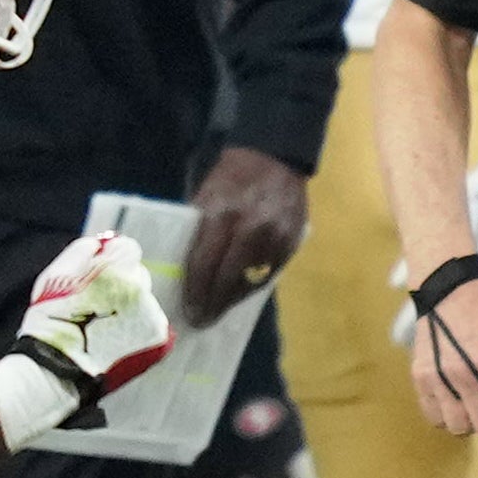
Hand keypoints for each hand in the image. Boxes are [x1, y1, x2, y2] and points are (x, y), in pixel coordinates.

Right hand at [12, 230, 173, 403]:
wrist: (56, 370)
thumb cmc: (51, 322)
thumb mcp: (54, 274)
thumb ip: (82, 250)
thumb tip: (101, 244)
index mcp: (114, 268)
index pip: (128, 248)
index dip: (112, 259)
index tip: (101, 273)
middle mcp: (139, 289)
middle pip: (138, 275)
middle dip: (121, 284)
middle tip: (96, 306)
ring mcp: (151, 315)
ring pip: (144, 301)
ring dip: (129, 308)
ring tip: (102, 327)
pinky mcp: (158, 339)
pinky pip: (150, 324)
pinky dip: (137, 329)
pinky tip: (114, 339)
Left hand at [180, 144, 308, 324]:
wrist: (275, 157)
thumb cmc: (231, 177)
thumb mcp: (206, 197)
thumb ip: (199, 233)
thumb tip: (185, 273)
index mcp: (222, 215)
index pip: (205, 265)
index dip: (197, 292)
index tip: (190, 312)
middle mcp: (251, 229)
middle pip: (229, 279)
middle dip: (214, 303)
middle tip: (202, 320)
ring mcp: (275, 238)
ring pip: (251, 281)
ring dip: (233, 299)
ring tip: (219, 310)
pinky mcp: (291, 243)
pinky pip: (269, 274)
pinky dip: (252, 286)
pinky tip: (240, 292)